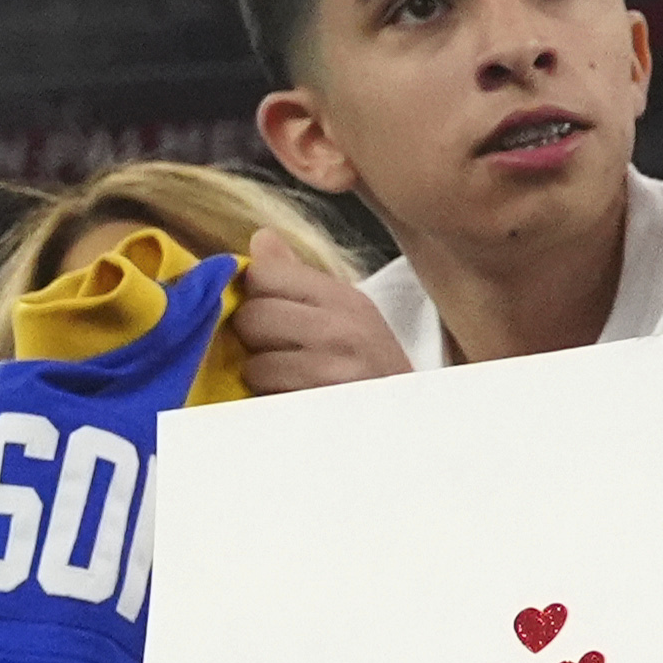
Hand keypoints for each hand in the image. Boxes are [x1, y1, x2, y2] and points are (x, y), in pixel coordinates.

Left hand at [231, 228, 414, 394]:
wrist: (410, 424)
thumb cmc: (370, 370)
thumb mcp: (346, 316)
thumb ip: (298, 278)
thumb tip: (261, 238)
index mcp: (346, 299)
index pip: (264, 273)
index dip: (254, 293)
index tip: (268, 311)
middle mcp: (342, 330)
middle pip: (252, 316)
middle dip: (252, 339)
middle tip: (278, 352)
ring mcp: (333, 373)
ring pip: (254, 364)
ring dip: (261, 378)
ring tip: (289, 382)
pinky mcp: (319, 408)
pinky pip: (267, 399)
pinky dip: (270, 403)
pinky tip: (293, 402)